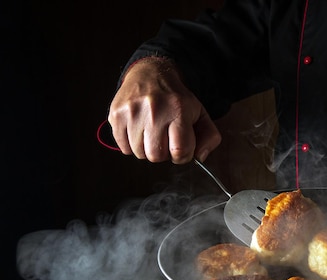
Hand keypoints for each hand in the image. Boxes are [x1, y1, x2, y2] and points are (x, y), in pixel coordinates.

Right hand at [107, 57, 221, 163]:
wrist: (151, 74)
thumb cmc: (177, 100)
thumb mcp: (200, 113)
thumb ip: (209, 137)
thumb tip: (199, 158)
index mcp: (178, 110)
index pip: (179, 150)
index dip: (182, 155)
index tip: (181, 148)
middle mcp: (154, 110)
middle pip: (156, 156)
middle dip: (163, 153)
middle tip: (165, 139)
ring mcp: (132, 112)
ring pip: (139, 153)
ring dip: (147, 149)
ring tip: (151, 133)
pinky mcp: (116, 115)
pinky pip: (123, 147)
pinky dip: (132, 145)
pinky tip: (139, 131)